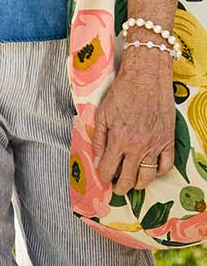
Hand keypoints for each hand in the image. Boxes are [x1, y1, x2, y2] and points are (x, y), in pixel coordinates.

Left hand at [93, 53, 174, 193]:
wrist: (146, 77)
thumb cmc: (122, 91)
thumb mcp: (103, 112)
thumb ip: (99, 138)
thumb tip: (97, 158)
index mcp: (119, 139)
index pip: (109, 169)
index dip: (104, 176)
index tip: (103, 176)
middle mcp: (137, 146)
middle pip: (129, 178)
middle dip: (120, 187)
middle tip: (117, 188)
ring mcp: (155, 145)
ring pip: (148, 177)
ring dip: (138, 184)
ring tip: (132, 183)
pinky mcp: (168, 140)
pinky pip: (166, 166)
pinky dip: (159, 172)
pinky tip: (151, 170)